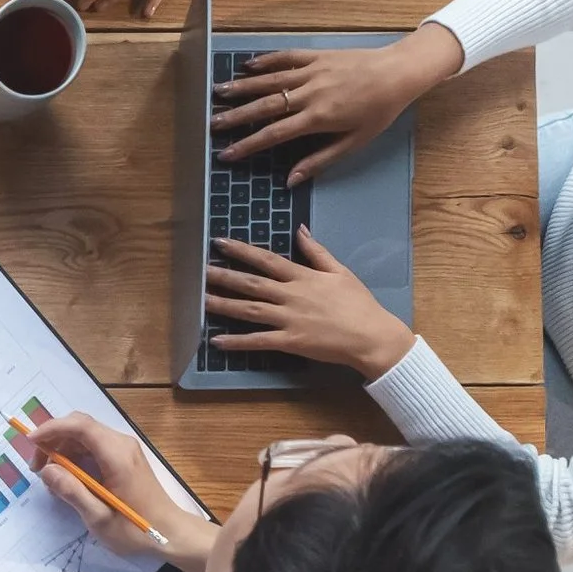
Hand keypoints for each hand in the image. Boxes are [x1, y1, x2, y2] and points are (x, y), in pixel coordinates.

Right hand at [24, 413, 213, 571]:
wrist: (172, 535)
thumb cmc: (137, 530)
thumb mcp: (99, 518)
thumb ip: (72, 492)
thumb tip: (47, 471)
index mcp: (117, 455)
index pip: (80, 425)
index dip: (51, 428)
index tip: (31, 443)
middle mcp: (121, 444)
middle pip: (80, 426)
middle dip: (53, 440)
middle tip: (37, 467)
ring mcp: (124, 449)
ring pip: (85, 435)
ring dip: (63, 449)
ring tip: (51, 478)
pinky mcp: (124, 458)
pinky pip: (94, 446)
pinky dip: (75, 456)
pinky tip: (69, 479)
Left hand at [206, 229, 416, 379]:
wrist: (372, 336)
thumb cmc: (359, 304)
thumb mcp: (340, 271)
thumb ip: (317, 251)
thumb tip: (299, 229)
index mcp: (303, 277)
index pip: (266, 260)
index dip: (241, 250)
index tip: (220, 242)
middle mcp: (291, 296)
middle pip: (251, 284)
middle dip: (223, 275)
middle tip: (199, 269)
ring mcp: (289, 319)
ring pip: (249, 310)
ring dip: (222, 304)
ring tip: (200, 299)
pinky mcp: (290, 342)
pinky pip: (259, 341)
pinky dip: (237, 342)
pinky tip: (217, 341)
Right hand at [213, 23, 464, 183]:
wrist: (398, 73)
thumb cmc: (379, 112)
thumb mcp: (354, 142)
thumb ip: (319, 160)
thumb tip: (290, 179)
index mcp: (318, 118)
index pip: (274, 134)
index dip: (248, 145)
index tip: (227, 154)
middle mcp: (309, 93)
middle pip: (265, 105)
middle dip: (235, 116)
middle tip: (212, 124)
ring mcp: (311, 71)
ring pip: (270, 80)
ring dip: (242, 87)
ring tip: (219, 92)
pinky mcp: (316, 56)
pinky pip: (285, 58)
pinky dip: (265, 61)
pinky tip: (248, 66)